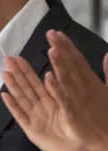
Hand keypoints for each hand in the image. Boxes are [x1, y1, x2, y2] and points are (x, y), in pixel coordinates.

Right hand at [1, 55, 92, 150]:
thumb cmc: (80, 131)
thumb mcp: (76, 108)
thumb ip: (68, 92)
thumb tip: (59, 74)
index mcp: (52, 101)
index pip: (37, 82)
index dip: (27, 69)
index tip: (18, 57)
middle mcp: (40, 108)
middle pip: (27, 87)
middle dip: (17, 73)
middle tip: (7, 59)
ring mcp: (34, 119)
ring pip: (22, 99)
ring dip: (13, 86)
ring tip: (4, 73)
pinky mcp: (32, 131)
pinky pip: (21, 117)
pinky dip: (13, 106)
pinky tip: (5, 96)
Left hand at [46, 30, 107, 150]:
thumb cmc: (107, 117)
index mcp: (91, 83)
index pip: (77, 61)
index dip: (68, 47)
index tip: (57, 33)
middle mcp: (85, 89)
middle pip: (71, 66)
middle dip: (61, 49)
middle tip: (50, 33)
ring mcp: (79, 100)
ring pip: (67, 79)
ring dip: (59, 64)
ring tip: (51, 49)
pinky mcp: (73, 113)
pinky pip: (63, 99)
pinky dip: (57, 89)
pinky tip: (48, 77)